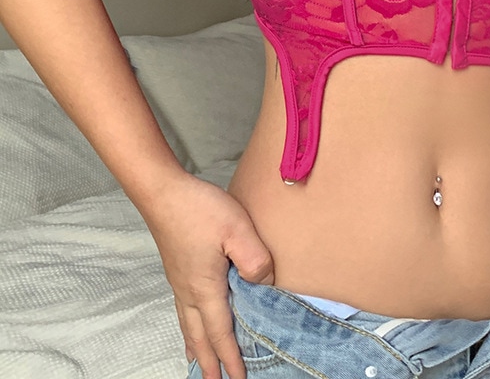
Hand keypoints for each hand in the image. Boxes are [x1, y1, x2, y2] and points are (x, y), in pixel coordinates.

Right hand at [142, 173, 273, 378]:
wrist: (162, 191)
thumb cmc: (200, 209)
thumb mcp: (238, 230)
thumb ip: (255, 260)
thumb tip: (264, 284)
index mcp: (205, 288)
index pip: (221, 332)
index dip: (231, 359)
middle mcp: (188, 291)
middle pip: (201, 337)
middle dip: (210, 363)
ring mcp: (179, 281)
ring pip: (188, 325)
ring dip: (198, 348)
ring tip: (201, 367)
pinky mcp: (177, 269)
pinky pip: (183, 310)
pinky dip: (188, 328)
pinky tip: (189, 326)